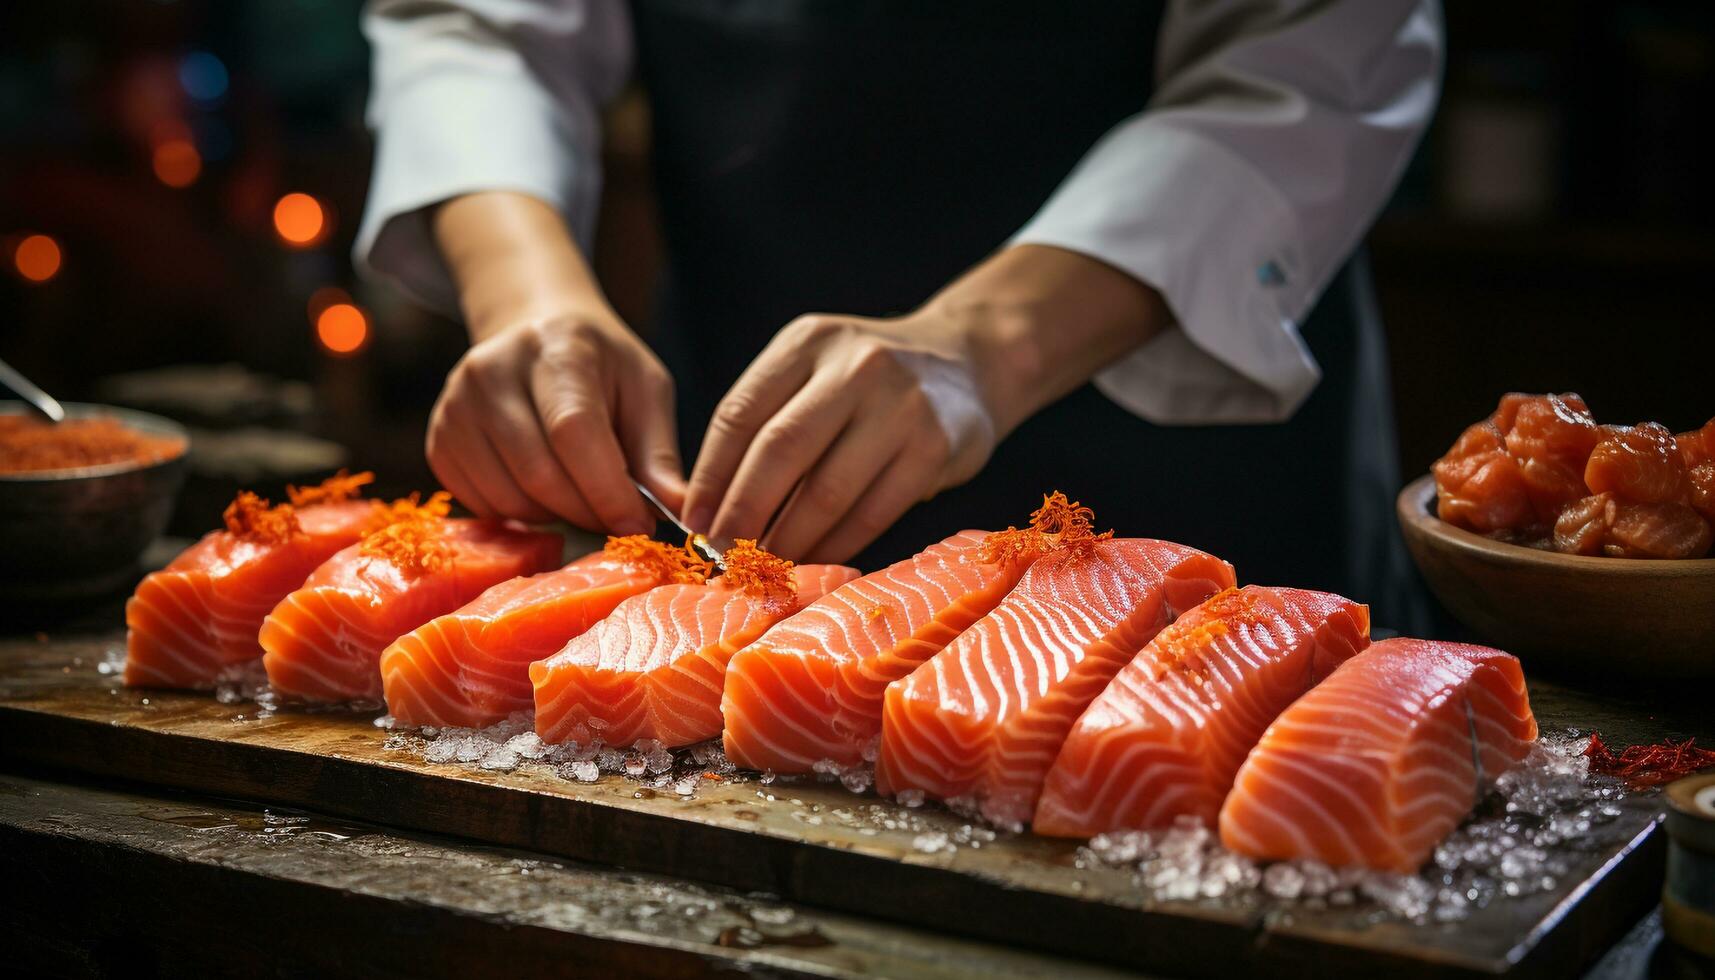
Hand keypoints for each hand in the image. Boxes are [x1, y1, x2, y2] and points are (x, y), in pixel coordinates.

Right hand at [427, 314, 681, 532]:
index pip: (574, 432)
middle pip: (540, 473)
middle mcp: (492, 371)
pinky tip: (546, 491)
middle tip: (619, 518)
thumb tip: (679, 511)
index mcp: (556, 348)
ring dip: (558, 517)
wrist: (534, 328)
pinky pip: (483, 506)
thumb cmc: (600, 364)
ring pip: (510, 498)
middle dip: (589, 512)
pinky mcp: (439, 440)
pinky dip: (523, 515)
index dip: (608, 490)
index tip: (639, 524)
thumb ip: (658, 452)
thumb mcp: (645, 390)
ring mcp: (455, 406)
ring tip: (585, 497)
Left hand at [685, 312, 996, 562]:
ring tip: (765, 565)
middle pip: (780, 451)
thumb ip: (767, 419)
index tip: (692, 521)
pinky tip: (815, 560)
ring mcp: (901, 406)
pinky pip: (873, 512)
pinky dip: (836, 545)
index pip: (740, 414)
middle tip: (721, 554)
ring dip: (789, 539)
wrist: (967, 363)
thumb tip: (708, 505)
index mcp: (808, 342)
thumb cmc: (869, 382)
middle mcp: (855, 366)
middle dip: (742, 512)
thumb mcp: (815, 369)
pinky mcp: (935, 449)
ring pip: (826, 490)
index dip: (710, 476)